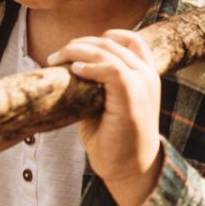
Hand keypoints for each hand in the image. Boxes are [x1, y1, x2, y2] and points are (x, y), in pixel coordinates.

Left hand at [47, 29, 163, 205]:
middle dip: (80, 44)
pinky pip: (111, 70)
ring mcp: (143, 85)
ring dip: (78, 51)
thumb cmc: (115, 139)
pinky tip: (74, 71)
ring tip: (57, 60)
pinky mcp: (132, 98)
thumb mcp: (105, 104)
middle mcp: (148, 76)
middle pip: (112, 42)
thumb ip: (95, 83)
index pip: (132, 40)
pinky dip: (90, 66)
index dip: (106, 36)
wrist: (130, 169)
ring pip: (108, 51)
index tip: (81, 46)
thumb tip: (68, 67)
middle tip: (56, 56)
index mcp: (147, 76)